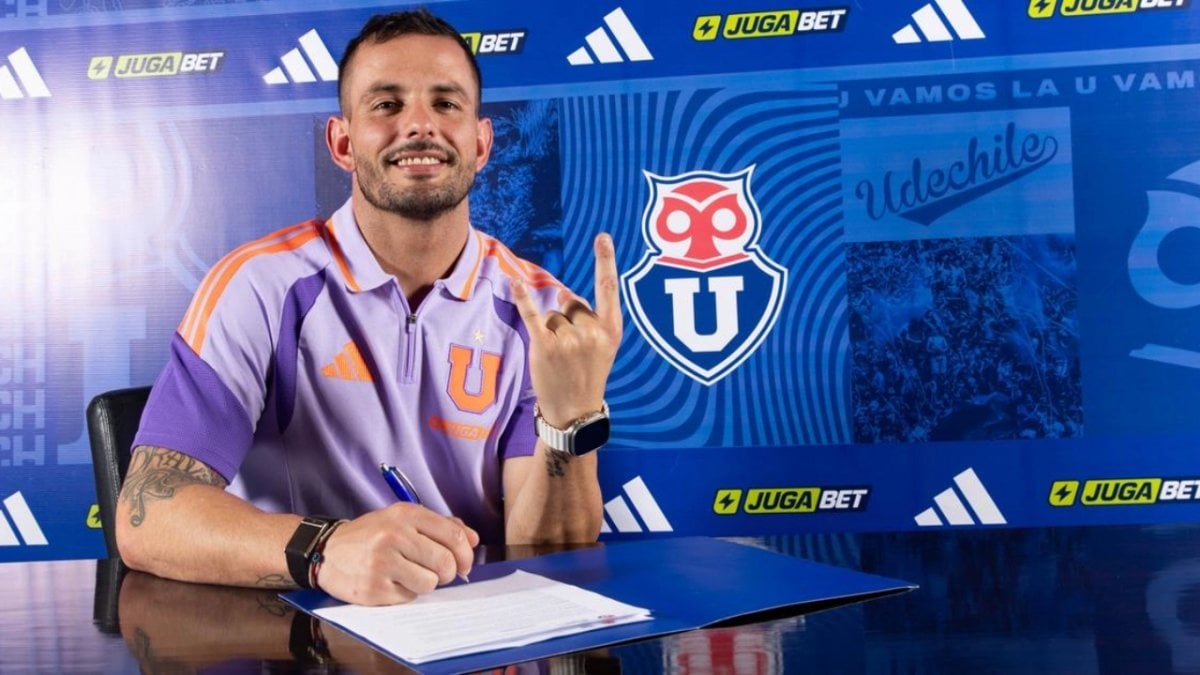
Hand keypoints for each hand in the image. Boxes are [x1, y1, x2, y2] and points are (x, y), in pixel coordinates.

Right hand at [315, 503, 478, 605]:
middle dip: (447, 573)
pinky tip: (390, 582)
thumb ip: (439, 526)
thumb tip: (473, 540)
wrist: (325, 551)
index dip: (466, 554)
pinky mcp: (373, 588)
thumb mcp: (401, 520)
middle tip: (437, 573)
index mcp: (405, 514)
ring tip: (408, 575)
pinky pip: (409, 597)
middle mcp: (394, 535)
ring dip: (425, 583)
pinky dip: (405, 593)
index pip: (454, 535)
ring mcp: (382, 563)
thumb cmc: (370, 536)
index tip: (464, 564)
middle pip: (445, 563)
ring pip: (430, 583)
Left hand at [511, 233, 621, 427]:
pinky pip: (533, 315)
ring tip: (559, 358)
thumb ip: (590, 319)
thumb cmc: (588, 376)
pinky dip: (523, 298)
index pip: (608, 288)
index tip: (602, 237)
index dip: (606, 260)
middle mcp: (592, 331)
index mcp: (612, 330)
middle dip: (567, 320)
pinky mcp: (546, 346)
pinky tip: (515, 282)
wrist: (574, 413)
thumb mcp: (603, 348)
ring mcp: (569, 339)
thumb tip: (562, 294)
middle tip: (572, 353)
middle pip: (571, 303)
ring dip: (550, 331)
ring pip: (552, 314)